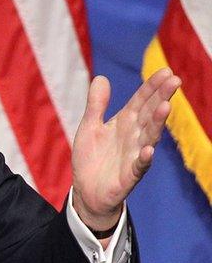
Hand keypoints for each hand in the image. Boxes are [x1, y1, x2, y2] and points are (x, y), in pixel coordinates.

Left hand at [71, 68, 180, 231]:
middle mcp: (133, 136)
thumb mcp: (89, 127)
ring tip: (165, 107)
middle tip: (175, 80)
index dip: (152, 87)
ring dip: (157, 123)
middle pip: (149, 114)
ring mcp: (134, 155)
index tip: (166, 71)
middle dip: (161, 98)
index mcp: (124, 123)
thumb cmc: (91, 157)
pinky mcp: (129, 176)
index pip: (141, 101)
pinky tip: (148, 149)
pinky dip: (144, 158)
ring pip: (149, 137)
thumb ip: (96, 105)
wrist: (87, 191)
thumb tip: (101, 77)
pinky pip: (139, 166)